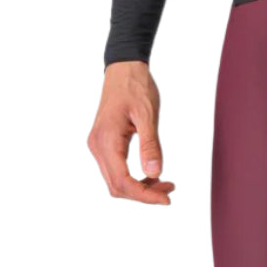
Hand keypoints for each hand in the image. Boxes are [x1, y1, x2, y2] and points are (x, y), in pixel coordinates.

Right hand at [88, 60, 175, 204]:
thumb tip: (155, 173)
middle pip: (116, 186)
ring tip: (164, 183)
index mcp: (106, 140)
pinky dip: (132, 177)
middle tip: (169, 191)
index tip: (166, 198)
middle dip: (143, 193)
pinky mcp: (103, 142)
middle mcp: (97, 146)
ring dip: (138, 186)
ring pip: (115, 180)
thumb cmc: (135, 85)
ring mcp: (97, 145)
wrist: (123, 67)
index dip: (144, 195)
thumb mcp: (147, 113)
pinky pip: (115, 168)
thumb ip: (150, 144)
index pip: (122, 181)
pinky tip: (151, 173)